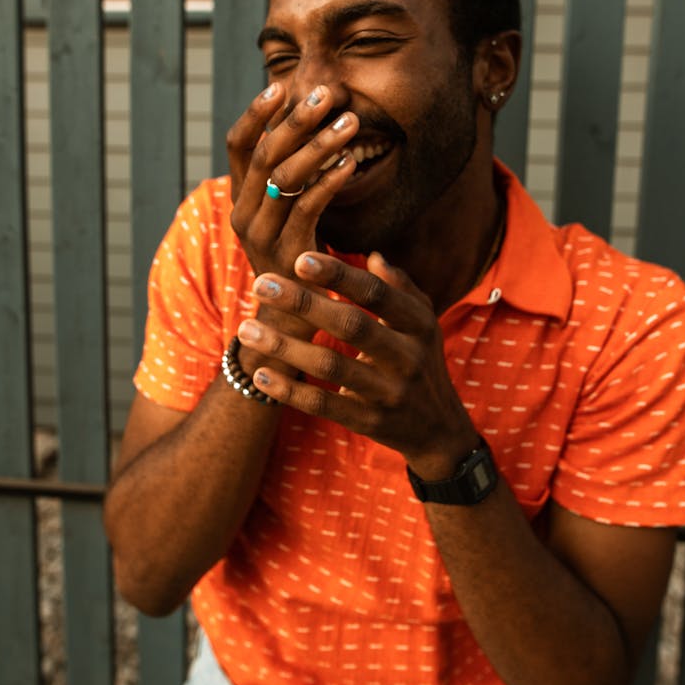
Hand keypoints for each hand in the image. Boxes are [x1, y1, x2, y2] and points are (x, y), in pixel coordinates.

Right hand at [228, 82, 358, 282]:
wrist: (290, 320)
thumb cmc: (297, 257)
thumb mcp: (285, 215)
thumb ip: (289, 178)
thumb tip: (309, 126)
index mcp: (239, 200)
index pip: (237, 146)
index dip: (255, 114)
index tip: (280, 86)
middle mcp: (243, 215)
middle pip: (264, 155)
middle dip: (296, 121)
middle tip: (328, 95)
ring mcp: (262, 237)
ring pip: (285, 179)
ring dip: (320, 145)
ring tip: (351, 123)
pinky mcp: (288, 254)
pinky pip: (307, 209)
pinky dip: (329, 181)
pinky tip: (351, 164)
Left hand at [236, 250, 478, 473]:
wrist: (439, 429)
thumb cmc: (421, 360)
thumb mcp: (422, 323)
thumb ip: (399, 288)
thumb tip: (373, 255)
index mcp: (419, 324)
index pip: (375, 293)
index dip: (338, 275)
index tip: (299, 259)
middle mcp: (407, 357)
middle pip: (350, 324)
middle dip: (303, 303)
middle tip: (260, 283)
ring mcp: (388, 392)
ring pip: (330, 365)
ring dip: (285, 346)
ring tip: (245, 329)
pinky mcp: (368, 421)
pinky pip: (323, 403)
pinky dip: (289, 390)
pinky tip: (260, 374)